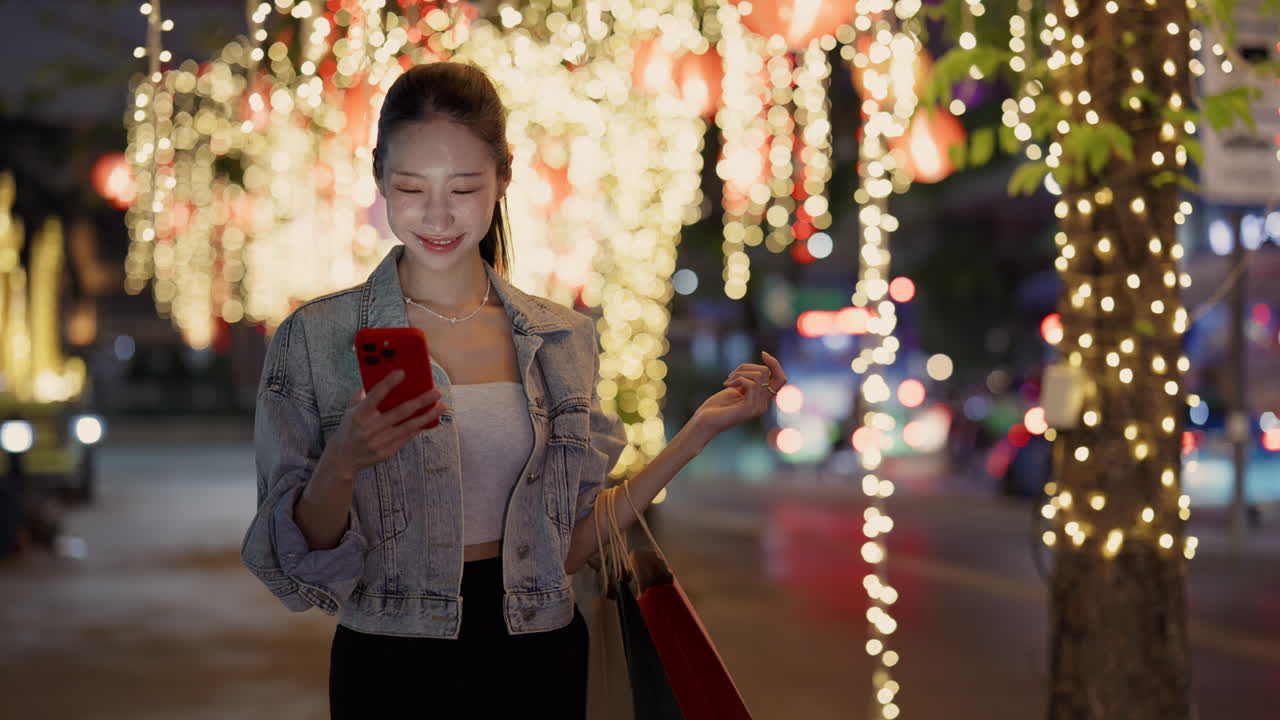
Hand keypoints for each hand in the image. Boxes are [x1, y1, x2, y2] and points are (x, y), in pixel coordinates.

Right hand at [324, 370, 445, 478]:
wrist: (344, 457)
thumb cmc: (350, 427)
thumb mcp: (351, 409)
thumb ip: (364, 393)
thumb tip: (379, 374)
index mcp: (360, 414)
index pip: (376, 395)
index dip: (389, 383)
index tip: (403, 372)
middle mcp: (370, 428)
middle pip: (400, 411)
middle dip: (421, 401)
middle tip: (436, 392)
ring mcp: (379, 441)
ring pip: (409, 426)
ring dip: (427, 416)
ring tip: (441, 406)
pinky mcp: (387, 452)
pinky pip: (407, 437)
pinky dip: (419, 427)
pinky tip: (429, 419)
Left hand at [690, 351, 787, 439]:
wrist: (705, 422)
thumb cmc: (717, 405)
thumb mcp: (736, 388)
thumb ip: (749, 381)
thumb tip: (762, 368)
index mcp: (762, 399)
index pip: (781, 379)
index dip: (775, 364)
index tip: (763, 354)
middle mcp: (763, 404)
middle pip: (767, 372)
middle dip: (747, 366)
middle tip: (731, 374)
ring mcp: (758, 408)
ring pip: (759, 376)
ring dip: (740, 373)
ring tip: (727, 381)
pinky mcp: (750, 409)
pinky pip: (752, 384)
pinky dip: (738, 379)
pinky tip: (726, 385)